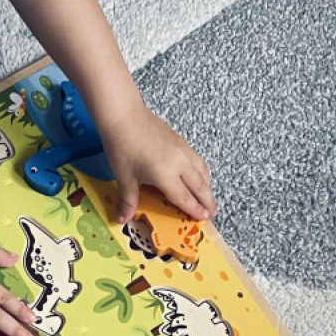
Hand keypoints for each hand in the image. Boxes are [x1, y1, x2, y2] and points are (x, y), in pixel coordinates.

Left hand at [101, 104, 214, 224]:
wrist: (124, 116)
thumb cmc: (123, 147)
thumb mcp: (124, 178)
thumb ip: (128, 201)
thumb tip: (122, 220)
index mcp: (167, 175)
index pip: (185, 198)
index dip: (195, 210)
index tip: (204, 218)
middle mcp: (181, 163)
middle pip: (200, 186)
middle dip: (207, 201)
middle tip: (212, 212)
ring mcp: (183, 150)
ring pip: (202, 171)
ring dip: (207, 185)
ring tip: (208, 196)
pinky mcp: (181, 141)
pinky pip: (198, 160)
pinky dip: (202, 172)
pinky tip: (198, 175)